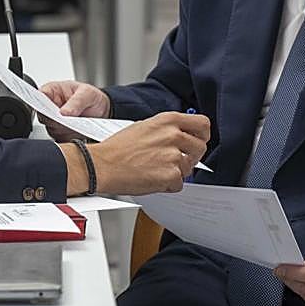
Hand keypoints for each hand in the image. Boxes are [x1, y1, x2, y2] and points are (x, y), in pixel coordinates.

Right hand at [38, 80, 110, 139]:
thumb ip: (76, 102)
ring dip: (63, 128)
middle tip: (66, 119)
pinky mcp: (60, 132)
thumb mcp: (87, 94)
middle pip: (42, 115)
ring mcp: (54, 121)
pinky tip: (78, 130)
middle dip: (55, 118)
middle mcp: (50, 106)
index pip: (38, 96)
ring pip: (50, 128)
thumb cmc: (91, 97)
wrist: (101, 110)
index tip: (49, 109)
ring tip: (77, 123)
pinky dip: (69, 136)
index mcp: (53, 91)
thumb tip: (64, 112)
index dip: (40, 103)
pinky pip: (60, 137)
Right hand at [68, 112, 210, 195]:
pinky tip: (152, 178)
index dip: (201, 135)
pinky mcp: (170, 175)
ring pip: (189, 168)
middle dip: (190, 156)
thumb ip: (167, 129)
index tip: (197, 140)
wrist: (102, 165)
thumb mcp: (144, 126)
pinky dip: (167, 185)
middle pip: (200, 147)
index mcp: (168, 120)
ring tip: (156, 169)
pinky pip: (179, 184)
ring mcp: (173, 156)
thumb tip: (182, 135)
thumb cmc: (118, 148)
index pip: (203, 124)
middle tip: (174, 160)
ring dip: (176, 172)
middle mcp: (173, 135)